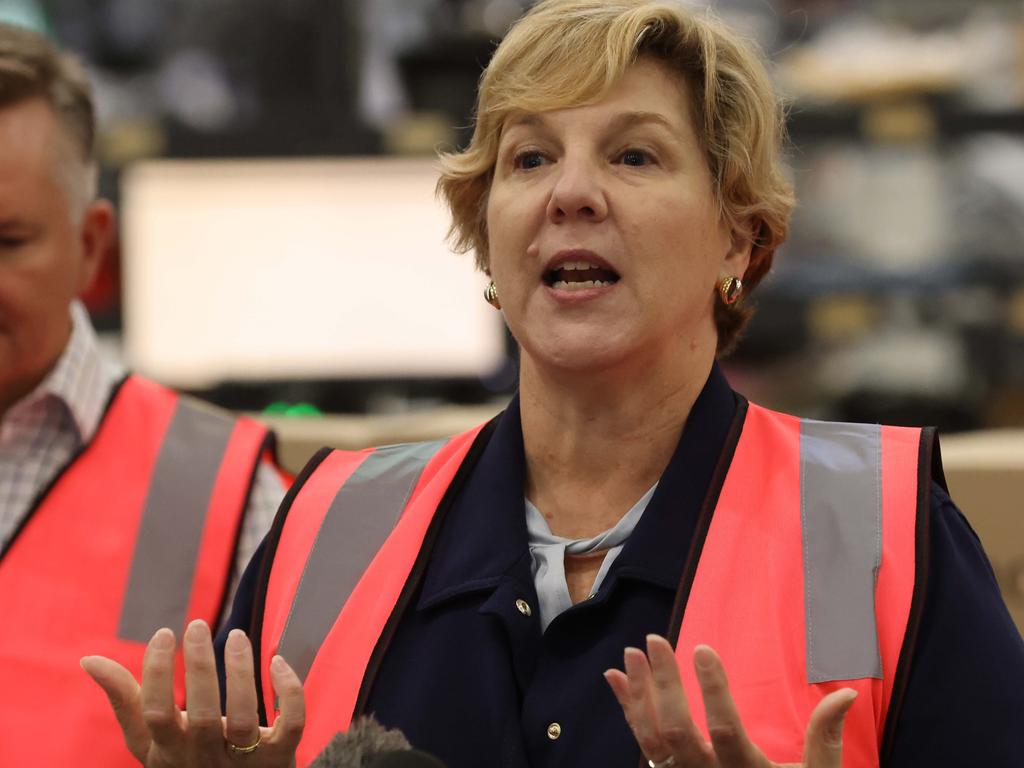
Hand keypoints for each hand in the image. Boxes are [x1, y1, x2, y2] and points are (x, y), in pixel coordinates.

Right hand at [81, 619, 304, 766]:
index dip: (157, 673)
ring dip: (241, 673)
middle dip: (199, 668)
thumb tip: (89, 659)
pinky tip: (277, 661)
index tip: (165, 633)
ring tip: (235, 635)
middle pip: (201, 716)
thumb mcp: (150, 741)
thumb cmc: (185, 762)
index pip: (156, 714)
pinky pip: (291, 724)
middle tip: (196, 624)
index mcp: (169, 752)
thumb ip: (126, 700)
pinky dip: (289, 692)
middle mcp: (205, 760)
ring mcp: (245, 762)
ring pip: (244, 718)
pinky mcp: (281, 757)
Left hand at [604, 635, 855, 767]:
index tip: (702, 648)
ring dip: (639, 693)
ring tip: (631, 653)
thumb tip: (845, 692)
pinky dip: (628, 709)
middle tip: (654, 640)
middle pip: (677, 732)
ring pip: (651, 740)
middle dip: (663, 684)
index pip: (725, 729)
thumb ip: (825, 738)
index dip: (713, 690)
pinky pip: (643, 744)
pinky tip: (615, 678)